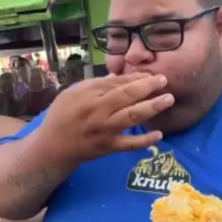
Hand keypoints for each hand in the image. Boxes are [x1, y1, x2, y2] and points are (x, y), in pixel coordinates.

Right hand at [38, 73, 173, 165]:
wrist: (53, 147)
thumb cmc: (61, 116)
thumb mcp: (72, 93)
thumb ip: (95, 85)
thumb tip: (118, 76)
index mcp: (89, 95)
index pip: (116, 83)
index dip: (135, 77)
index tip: (150, 74)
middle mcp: (99, 111)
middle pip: (127, 96)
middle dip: (148, 86)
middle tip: (164, 80)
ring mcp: (105, 130)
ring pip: (132, 117)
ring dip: (152, 107)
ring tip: (168, 99)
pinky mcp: (109, 147)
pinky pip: (130, 144)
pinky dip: (144, 140)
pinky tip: (159, 135)